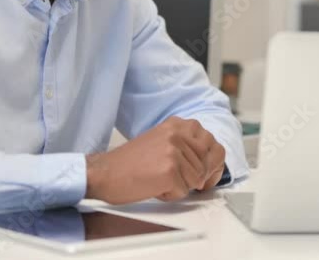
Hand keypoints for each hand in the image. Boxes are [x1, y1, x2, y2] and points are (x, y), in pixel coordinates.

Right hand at [85, 117, 226, 203]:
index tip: (209, 174)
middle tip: (182, 182)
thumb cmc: (130, 162)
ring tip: (158, 180)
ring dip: (180, 186)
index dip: (213, 163)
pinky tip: (153, 187)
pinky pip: (183, 191)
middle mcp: (178, 134)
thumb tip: (210, 162)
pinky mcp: (170, 170)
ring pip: (197, 179)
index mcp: (178, 124)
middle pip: (209, 163)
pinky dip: (170, 195)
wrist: (105, 173)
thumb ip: (185, 145)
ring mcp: (174, 151)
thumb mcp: (161, 141)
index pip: (213, 144)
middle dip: (200, 177)